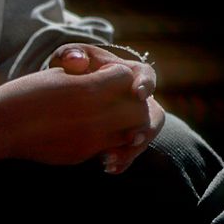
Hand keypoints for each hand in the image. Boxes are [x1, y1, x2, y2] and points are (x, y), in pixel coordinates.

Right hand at [0, 52, 161, 173]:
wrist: (0, 126)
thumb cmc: (25, 92)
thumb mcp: (58, 75)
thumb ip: (90, 76)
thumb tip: (115, 81)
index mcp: (87, 90)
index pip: (127, 77)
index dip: (117, 72)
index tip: (102, 72)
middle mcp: (95, 117)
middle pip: (139, 107)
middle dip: (132, 99)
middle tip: (114, 93)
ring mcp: (91, 140)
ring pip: (133, 131)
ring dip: (127, 121)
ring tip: (110, 114)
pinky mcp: (82, 155)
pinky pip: (112, 147)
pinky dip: (111, 138)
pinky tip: (94, 130)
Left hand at [49, 43, 164, 172]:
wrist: (69, 86)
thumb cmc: (73, 67)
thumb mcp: (70, 57)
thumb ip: (71, 55)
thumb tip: (77, 62)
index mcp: (130, 72)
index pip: (147, 75)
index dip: (145, 84)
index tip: (138, 93)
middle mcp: (138, 98)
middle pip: (154, 113)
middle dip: (145, 128)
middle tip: (133, 138)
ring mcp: (134, 119)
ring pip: (144, 136)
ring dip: (132, 149)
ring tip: (112, 159)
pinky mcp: (125, 136)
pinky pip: (131, 151)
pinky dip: (123, 160)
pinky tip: (109, 167)